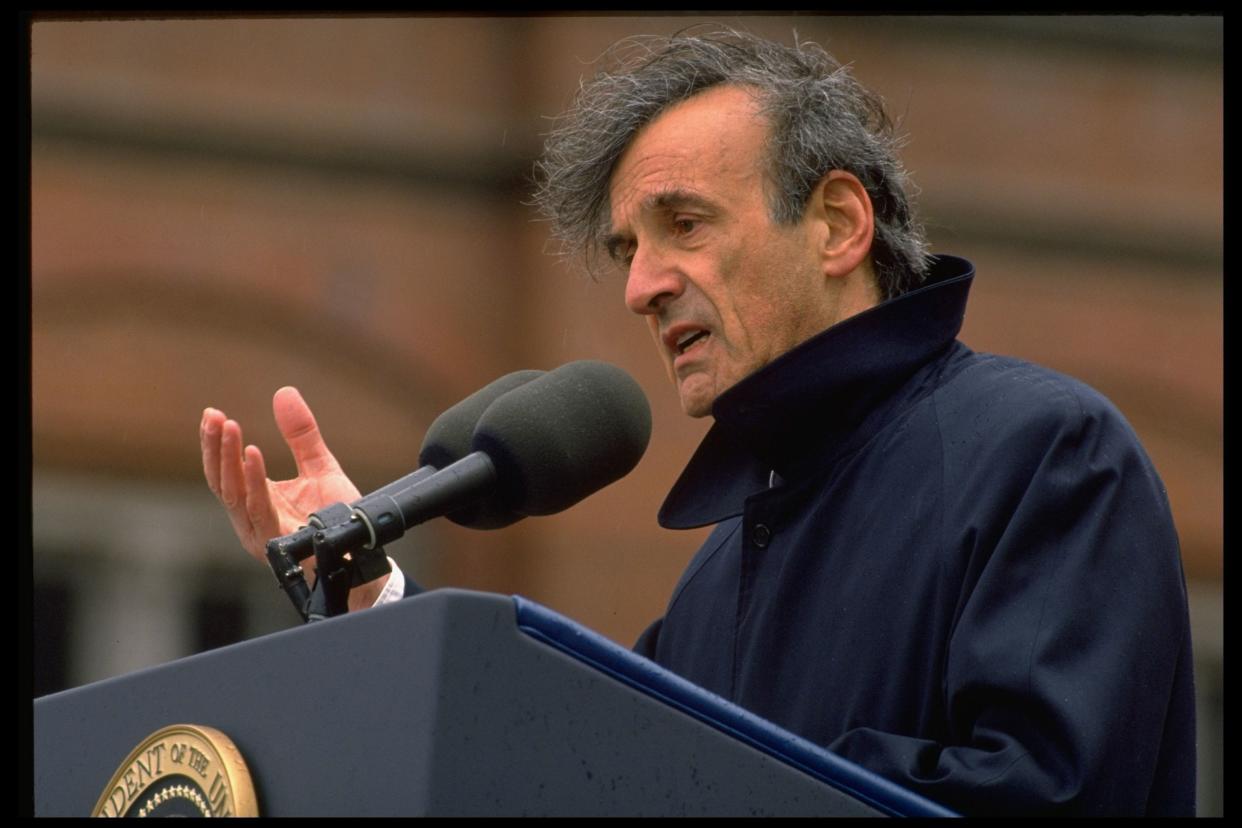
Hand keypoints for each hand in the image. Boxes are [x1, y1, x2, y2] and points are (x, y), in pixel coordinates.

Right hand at [201, 387, 387, 609]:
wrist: (363, 547)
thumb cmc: (338, 515)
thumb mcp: (319, 465)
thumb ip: (301, 434)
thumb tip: (284, 392)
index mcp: (256, 501)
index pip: (224, 471)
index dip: (215, 444)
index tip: (213, 414)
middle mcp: (252, 519)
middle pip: (221, 481)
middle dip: (214, 447)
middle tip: (213, 416)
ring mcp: (262, 533)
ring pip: (233, 494)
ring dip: (228, 459)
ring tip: (230, 428)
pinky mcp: (278, 542)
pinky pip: (260, 509)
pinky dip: (253, 481)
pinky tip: (252, 454)